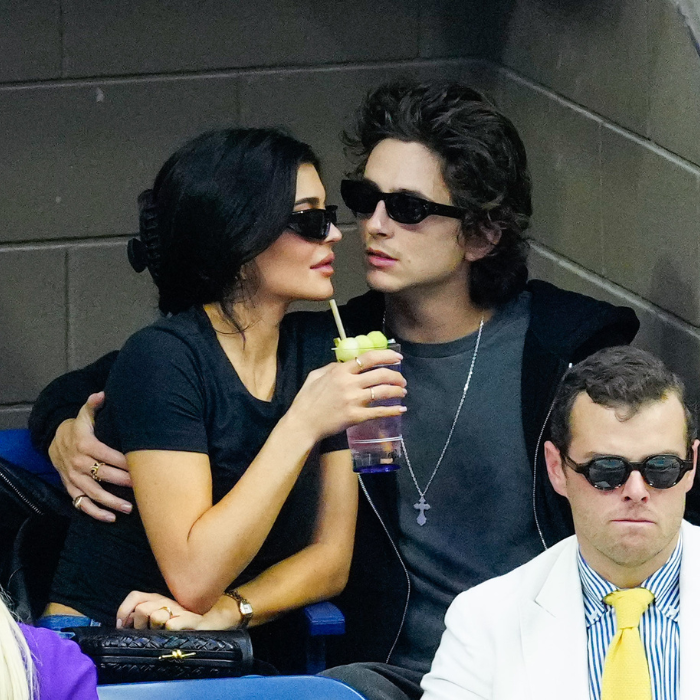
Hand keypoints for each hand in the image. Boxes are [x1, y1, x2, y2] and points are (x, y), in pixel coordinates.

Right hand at [49, 392, 131, 521]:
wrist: (55, 441)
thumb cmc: (78, 428)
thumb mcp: (85, 415)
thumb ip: (93, 405)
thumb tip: (102, 394)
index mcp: (85, 444)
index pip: (108, 455)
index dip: (125, 462)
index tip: (141, 467)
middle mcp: (78, 463)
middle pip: (103, 475)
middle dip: (123, 482)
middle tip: (142, 487)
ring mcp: (73, 478)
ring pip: (93, 493)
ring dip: (111, 502)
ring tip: (129, 508)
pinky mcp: (70, 488)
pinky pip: (81, 503)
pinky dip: (95, 512)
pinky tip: (110, 518)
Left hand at [117, 591, 241, 630]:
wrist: (217, 617)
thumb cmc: (186, 620)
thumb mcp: (164, 616)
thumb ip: (146, 617)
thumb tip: (126, 624)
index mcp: (159, 599)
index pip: (135, 597)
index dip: (124, 611)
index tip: (123, 626)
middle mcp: (168, 601)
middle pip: (142, 609)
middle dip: (139, 625)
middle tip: (147, 633)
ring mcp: (180, 611)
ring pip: (156, 615)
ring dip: (154, 626)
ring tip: (161, 632)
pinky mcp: (193, 620)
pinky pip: (174, 623)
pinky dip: (171, 627)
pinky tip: (172, 629)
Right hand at [288, 349, 406, 441]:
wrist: (303, 423)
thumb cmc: (306, 400)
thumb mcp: (316, 376)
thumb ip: (332, 367)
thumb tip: (347, 362)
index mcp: (340, 371)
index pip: (368, 358)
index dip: (386, 356)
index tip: (398, 357)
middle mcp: (349, 383)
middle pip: (381, 374)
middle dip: (396, 376)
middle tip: (402, 379)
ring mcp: (354, 400)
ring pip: (383, 392)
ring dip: (397, 391)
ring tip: (403, 392)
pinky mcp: (356, 416)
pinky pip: (379, 412)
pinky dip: (393, 410)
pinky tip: (401, 409)